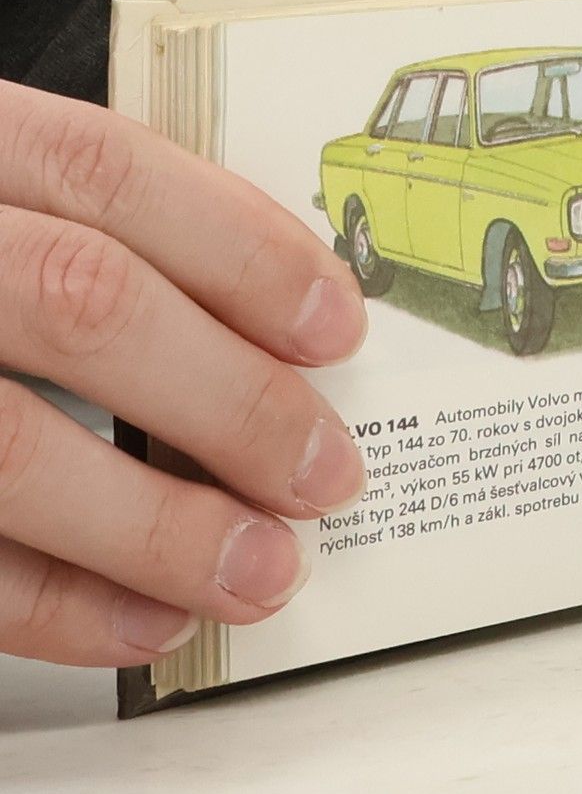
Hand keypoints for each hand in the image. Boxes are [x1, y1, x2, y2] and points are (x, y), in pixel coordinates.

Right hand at [0, 83, 365, 664]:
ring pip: (3, 447)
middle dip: (228, 398)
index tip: (336, 326)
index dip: (240, 247)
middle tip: (326, 473)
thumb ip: (72, 227)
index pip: (104, 169)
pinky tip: (146, 624)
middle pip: (80, 303)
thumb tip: (274, 318)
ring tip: (264, 571)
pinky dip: (53, 605)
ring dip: (157, 525)